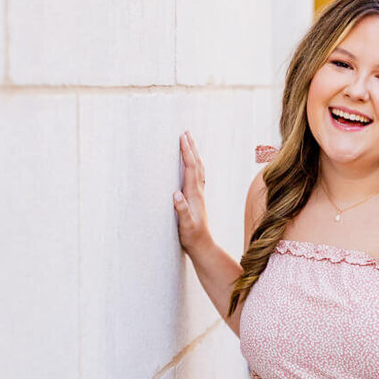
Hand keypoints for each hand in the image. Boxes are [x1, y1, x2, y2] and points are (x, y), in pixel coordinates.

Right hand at [173, 130, 209, 254]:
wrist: (202, 246)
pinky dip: (193, 165)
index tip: (182, 138)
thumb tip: (176, 194)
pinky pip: (196, 176)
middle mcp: (198, 192)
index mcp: (194, 195)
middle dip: (191, 148)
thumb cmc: (192, 237)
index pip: (191, 168)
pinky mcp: (197, 199)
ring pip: (198, 169)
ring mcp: (199, 195)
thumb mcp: (186, 225)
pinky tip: (191, 164)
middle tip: (186, 132)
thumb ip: (182, 210)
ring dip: (194, 154)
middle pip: (196, 164)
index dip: (186, 152)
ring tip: (189, 142)